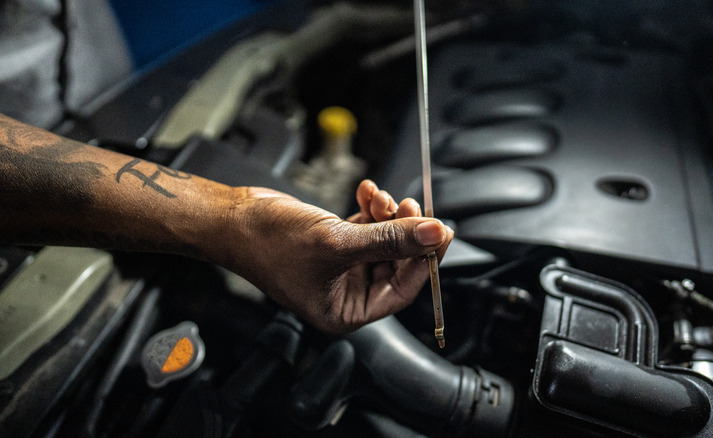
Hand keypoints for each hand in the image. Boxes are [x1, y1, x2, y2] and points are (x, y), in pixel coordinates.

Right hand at [215, 180, 452, 332]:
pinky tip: (367, 192)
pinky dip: (371, 209)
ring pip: (383, 240)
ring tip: (380, 196)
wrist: (232, 219)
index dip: (425, 260)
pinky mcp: (335, 243)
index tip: (442, 232)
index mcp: (345, 311)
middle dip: (405, 231)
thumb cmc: (270, 242)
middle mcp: (346, 292)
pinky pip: (366, 227)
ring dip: (387, 215)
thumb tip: (434, 233)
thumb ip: (390, 239)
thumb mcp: (338, 242)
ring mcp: (341, 266)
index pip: (401, 289)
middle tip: (413, 205)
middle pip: (396, 262)